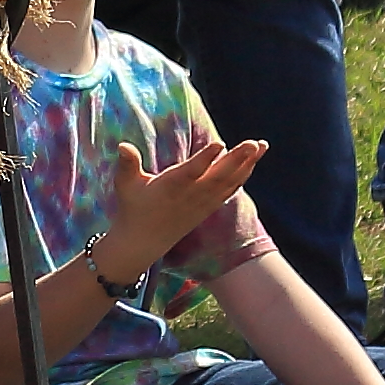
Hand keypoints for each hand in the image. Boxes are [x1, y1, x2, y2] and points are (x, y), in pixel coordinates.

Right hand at [94, 135, 266, 284]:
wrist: (143, 242)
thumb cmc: (133, 208)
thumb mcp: (125, 185)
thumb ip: (127, 165)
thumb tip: (123, 146)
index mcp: (170, 187)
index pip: (190, 172)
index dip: (205, 159)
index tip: (219, 144)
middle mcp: (190, 196)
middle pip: (217, 176)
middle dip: (236, 159)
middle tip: (253, 142)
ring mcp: (202, 203)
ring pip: (228, 182)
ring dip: (246, 164)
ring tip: (261, 146)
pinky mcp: (207, 207)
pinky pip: (229, 190)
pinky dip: (242, 176)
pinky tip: (253, 162)